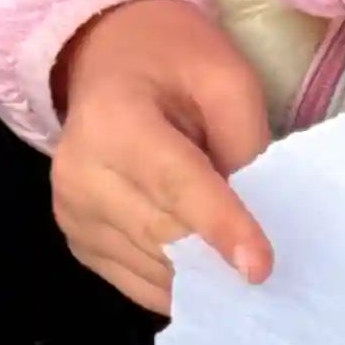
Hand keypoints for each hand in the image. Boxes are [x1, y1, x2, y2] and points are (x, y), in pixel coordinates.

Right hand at [53, 0, 273, 313]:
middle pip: (165, 238)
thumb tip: (256, 222)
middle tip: (271, 267)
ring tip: (236, 260)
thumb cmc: (173, 62)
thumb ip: (245, 145)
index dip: (221, 227)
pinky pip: (139, 284)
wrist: (107, 59)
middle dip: (220, 257)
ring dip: (203, 275)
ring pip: (155, 270)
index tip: (260, 270)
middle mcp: (80, 172)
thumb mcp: (227, 77)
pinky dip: (179, 284)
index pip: (174, 183)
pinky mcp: (79, 242)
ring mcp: (72, 213)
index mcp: (113, 118)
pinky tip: (204, 267)